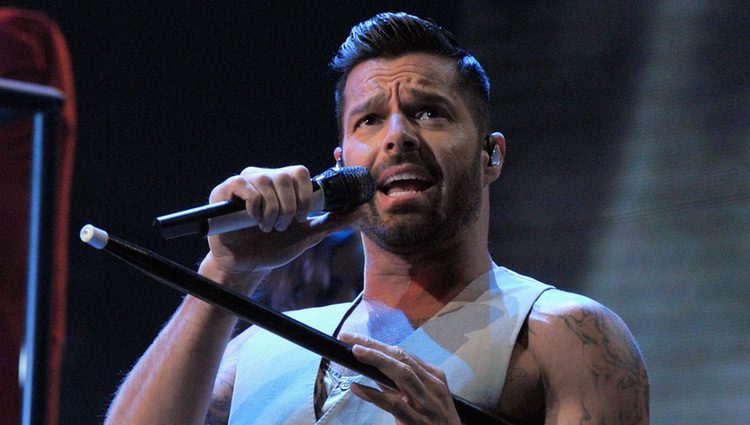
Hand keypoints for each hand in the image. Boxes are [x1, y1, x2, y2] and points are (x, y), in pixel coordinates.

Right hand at [202, 165, 362, 292]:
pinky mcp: (224, 191)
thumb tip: (360, 211)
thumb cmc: (275, 248)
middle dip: (290, 206)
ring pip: (266, 181)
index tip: (302, 217)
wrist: (247, 267)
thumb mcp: (308, 235)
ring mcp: (244, 183)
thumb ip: (333, 222)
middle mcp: (264, 179)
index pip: (301, 172)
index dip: (305, 195)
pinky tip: (252, 220)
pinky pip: (243, 185)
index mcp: (284, 185)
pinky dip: (253, 206)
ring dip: (272, 210)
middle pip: (286, 176)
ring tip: (268, 227)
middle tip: (284, 225)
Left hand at [339, 333, 460, 424]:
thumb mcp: (422, 397)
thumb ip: (399, 384)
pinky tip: (357, 388)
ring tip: (355, 352)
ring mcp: (428, 403)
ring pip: (402, 374)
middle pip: (401, 358)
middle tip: (348, 338)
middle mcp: (433, 385)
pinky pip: (394, 405)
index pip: (403, 353)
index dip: (377, 344)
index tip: (355, 338)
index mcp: (433, 376)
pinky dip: (374, 395)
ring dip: (377, 360)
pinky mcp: (419, 422)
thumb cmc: (435, 420)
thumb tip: (374, 368)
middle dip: (374, 346)